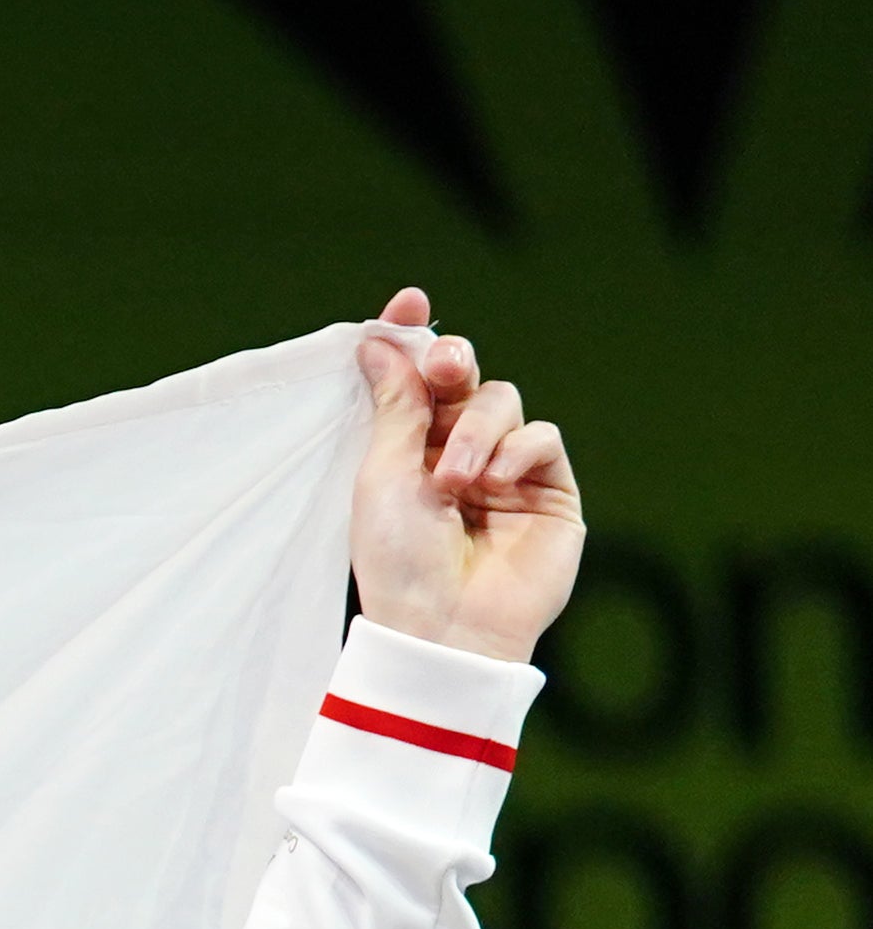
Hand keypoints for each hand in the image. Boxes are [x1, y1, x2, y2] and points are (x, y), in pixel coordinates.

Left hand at [347, 287, 577, 665]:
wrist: (443, 626)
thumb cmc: (398, 560)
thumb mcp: (383, 475)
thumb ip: (395, 407)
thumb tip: (379, 340)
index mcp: (407, 449)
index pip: (415, 379)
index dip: (413, 338)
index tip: (408, 302)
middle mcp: (457, 452)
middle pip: (463, 379)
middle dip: (453, 364)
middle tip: (444, 365)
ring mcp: (506, 468)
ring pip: (503, 402)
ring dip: (477, 431)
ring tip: (455, 480)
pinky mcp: (549, 488)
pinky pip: (542, 437)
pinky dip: (517, 451)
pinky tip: (494, 485)